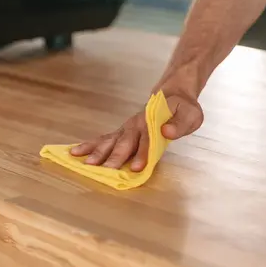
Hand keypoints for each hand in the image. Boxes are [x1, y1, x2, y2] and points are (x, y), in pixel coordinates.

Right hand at [70, 90, 203, 170]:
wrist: (172, 96)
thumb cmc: (183, 109)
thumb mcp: (190, 114)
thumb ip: (179, 123)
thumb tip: (166, 130)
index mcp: (153, 122)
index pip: (148, 140)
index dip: (143, 153)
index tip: (137, 167)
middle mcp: (136, 125)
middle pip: (124, 143)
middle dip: (114, 157)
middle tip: (103, 169)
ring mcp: (126, 128)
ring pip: (110, 140)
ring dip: (97, 152)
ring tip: (83, 162)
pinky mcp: (121, 132)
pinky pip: (103, 139)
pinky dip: (89, 145)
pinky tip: (75, 153)